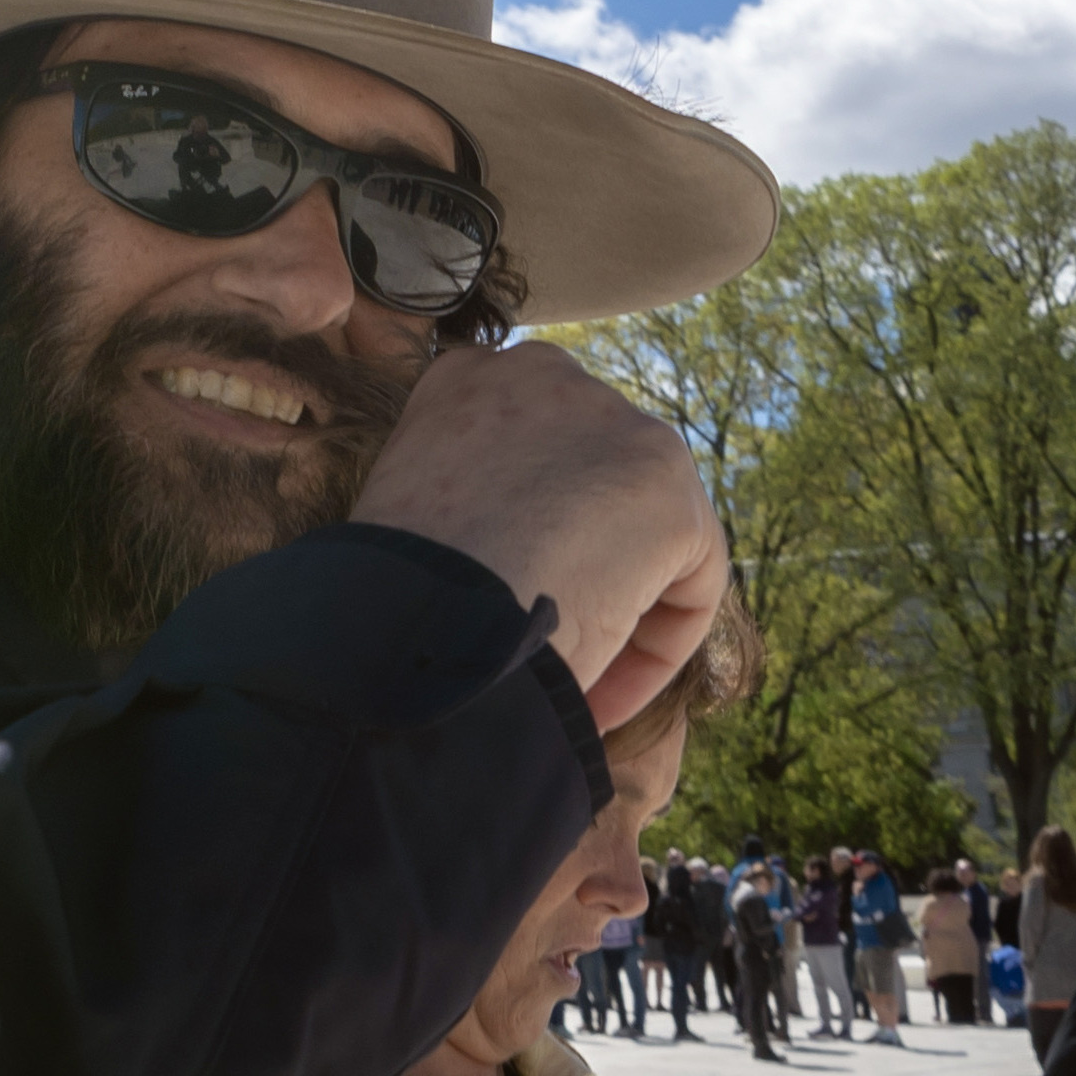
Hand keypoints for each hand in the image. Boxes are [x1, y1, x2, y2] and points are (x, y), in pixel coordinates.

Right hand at [350, 344, 728, 730]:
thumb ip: (459, 502)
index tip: (499, 605)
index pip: (523, 446)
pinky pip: (689, 583)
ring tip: (570, 682)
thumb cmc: (386, 596)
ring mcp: (616, 424)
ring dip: (616, 612)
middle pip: (594, 483)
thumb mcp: (405, 521)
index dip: (520, 537)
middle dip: (582, 568)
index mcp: (466, 381)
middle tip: (544, 646)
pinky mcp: (670, 488)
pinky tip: (599, 696)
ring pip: (643, 533)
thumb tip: (504, 554)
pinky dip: (653, 652)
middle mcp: (546, 378)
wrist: (417, 621)